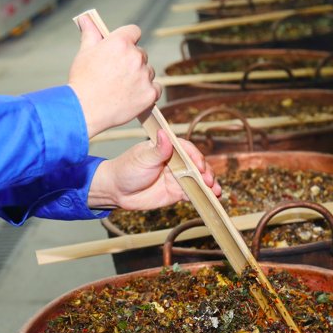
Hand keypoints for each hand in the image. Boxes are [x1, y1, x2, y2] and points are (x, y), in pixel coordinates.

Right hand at [68, 16, 160, 137]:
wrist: (84, 110)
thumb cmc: (82, 80)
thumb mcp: (84, 52)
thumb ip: (91, 33)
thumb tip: (86, 18)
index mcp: (121, 43)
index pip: (134, 31)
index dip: (128, 39)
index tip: (122, 48)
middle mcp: (136, 57)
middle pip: (141, 54)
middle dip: (131, 61)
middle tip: (116, 74)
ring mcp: (144, 76)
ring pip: (148, 71)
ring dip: (140, 77)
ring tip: (121, 88)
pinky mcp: (149, 94)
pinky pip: (155, 88)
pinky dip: (147, 92)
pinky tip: (133, 96)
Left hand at [88, 130, 220, 210]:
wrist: (118, 191)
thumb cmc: (127, 169)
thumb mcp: (142, 158)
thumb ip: (158, 150)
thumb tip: (164, 134)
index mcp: (168, 149)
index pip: (187, 150)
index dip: (196, 157)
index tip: (199, 166)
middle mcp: (175, 162)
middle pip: (196, 165)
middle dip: (206, 172)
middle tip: (209, 181)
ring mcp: (177, 177)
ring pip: (197, 180)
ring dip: (208, 185)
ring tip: (215, 192)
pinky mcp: (176, 192)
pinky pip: (192, 193)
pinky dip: (201, 196)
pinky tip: (209, 199)